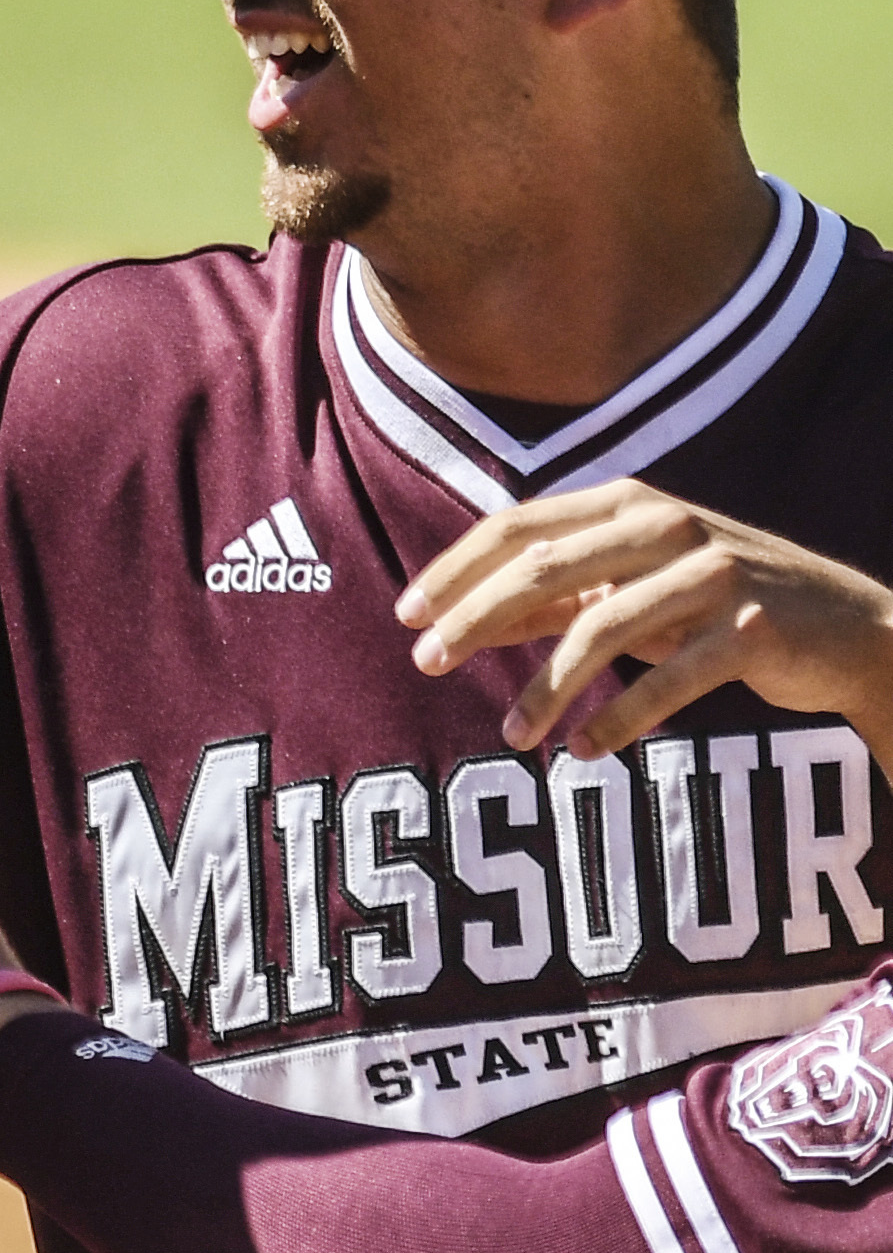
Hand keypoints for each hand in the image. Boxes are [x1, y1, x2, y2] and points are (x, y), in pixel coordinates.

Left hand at [394, 480, 892, 761]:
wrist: (846, 627)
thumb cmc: (716, 604)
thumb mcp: (632, 584)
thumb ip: (557, 594)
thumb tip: (461, 619)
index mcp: (631, 502)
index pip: (520, 525)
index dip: (457, 569)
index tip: (406, 615)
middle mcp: (671, 525)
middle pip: (544, 569)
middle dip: (474, 619)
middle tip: (424, 664)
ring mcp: (714, 575)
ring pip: (599, 629)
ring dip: (544, 689)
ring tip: (512, 736)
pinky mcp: (752, 630)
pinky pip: (667, 681)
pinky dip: (617, 719)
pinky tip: (583, 750)